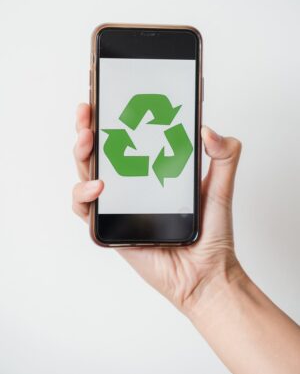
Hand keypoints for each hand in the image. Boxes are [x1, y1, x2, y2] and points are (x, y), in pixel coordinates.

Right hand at [72, 103, 242, 313]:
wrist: (205, 274)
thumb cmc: (211, 233)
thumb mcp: (221, 187)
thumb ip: (224, 155)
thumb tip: (207, 128)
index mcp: (151, 169)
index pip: (125, 138)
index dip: (112, 118)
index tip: (108, 99)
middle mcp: (130, 184)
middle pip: (99, 151)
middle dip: (87, 128)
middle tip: (88, 114)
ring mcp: (117, 204)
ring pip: (85, 173)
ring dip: (81, 154)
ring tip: (88, 141)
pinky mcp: (109, 227)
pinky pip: (84, 208)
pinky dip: (83, 194)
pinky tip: (98, 186)